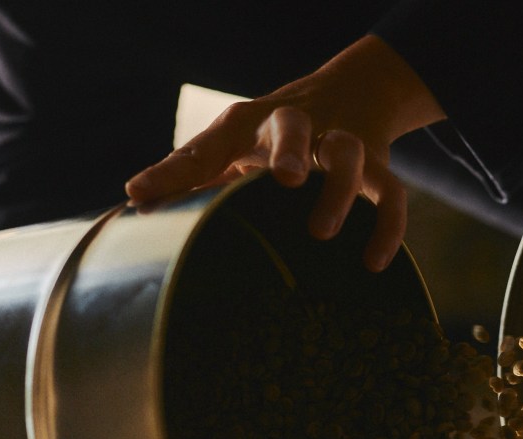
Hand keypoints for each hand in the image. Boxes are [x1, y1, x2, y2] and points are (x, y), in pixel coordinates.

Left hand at [125, 35, 444, 272]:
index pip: (211, 141)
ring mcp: (342, 145)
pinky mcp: (378, 167)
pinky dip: (388, 226)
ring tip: (322, 232)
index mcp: (251, 125)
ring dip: (340, 189)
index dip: (177, 168)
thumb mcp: (231, 144)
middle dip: (291, 151)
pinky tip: (374, 262)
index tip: (141, 196)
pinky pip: (391, 194)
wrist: (352, 91)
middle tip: (287, 180)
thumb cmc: (274, 135)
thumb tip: (131, 203)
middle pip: (294, 128)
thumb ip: (188, 172)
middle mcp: (297, 127)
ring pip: (351, 155)